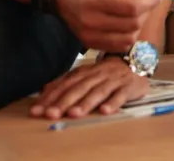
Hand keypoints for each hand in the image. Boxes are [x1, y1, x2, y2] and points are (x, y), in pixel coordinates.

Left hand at [30, 58, 147, 119]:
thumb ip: (66, 81)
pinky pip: (120, 95)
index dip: (50, 97)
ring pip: (98, 91)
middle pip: (78, 88)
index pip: (64, 84)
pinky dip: (113, 103)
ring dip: (85, 103)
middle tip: (50, 114)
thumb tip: (44, 90)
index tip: (36, 110)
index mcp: (84, 72)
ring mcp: (113, 80)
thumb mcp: (86, 73)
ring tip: (74, 114)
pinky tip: (104, 111)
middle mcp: (97, 75)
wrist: (137, 60)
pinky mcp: (128, 87)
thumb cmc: (107, 72)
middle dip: (63, 102)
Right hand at [54, 0, 163, 52]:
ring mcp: (89, 35)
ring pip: (128, 39)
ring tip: (135, 12)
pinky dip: (128, 36)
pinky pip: (118, 46)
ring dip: (138, 25)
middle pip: (132, 24)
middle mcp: (91, 21)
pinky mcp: (89, 43)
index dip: (150, 2)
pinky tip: (125, 22)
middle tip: (146, 1)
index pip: (132, 8)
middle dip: (146, 12)